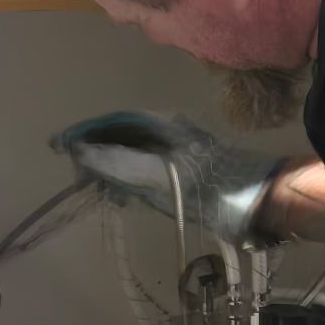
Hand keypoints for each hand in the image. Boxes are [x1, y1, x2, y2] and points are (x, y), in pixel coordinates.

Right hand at [53, 111, 281, 247]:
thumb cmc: (216, 192)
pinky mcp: (187, 167)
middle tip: (77, 176)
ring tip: (95, 187)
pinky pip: (147, 165)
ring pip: (133, 150)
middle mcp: (169, 131)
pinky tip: (123, 194)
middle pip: (121, 134)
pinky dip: (128, 177)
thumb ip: (122, 164)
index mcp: (164, 127)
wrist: (265, 202)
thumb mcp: (163, 179)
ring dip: (110, 167)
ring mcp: (179, 149)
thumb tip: (84, 152)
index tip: (59, 146)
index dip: (85, 133)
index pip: (114, 122)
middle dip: (94, 152)